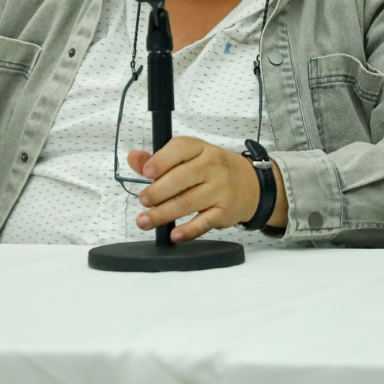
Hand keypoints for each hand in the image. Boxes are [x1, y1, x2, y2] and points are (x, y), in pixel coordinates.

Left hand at [128, 136, 285, 241]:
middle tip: (143, 200)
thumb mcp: (189, 156)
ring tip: (145, 221)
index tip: (146, 172)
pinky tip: (173, 235)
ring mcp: (219, 190)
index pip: (180, 149)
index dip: (161, 161)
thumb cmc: (212, 169)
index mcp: (200, 148)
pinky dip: (188, 231)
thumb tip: (133, 158)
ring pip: (187, 203)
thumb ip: (159, 159)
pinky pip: (203, 223)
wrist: (249, 185)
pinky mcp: (224, 212)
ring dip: (163, 214)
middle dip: (157, 192)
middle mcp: (212, 167)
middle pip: (180, 179)